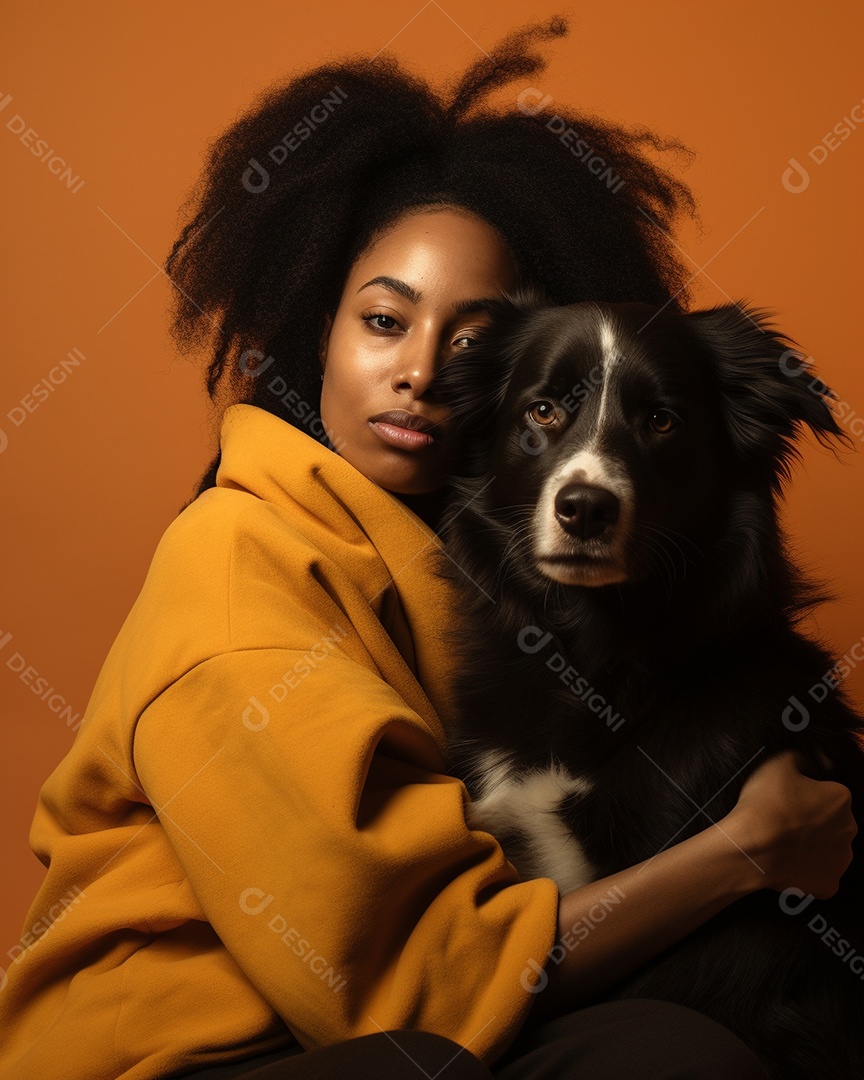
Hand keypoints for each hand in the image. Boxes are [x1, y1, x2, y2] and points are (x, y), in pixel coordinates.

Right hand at [726, 749, 856, 897]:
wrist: (752, 847)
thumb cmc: (764, 805)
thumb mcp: (776, 763)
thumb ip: (798, 757)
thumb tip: (807, 760)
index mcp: (840, 798)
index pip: (828, 792)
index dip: (804, 794)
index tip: (786, 799)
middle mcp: (849, 829)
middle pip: (832, 822)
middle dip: (813, 822)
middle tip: (784, 821)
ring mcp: (840, 860)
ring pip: (829, 850)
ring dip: (813, 847)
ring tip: (783, 844)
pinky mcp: (828, 884)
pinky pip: (819, 876)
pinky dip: (807, 872)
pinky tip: (787, 864)